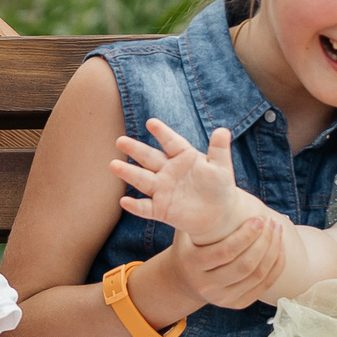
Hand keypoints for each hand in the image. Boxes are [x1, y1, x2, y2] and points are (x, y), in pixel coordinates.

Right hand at [110, 120, 247, 247]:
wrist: (218, 214)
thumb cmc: (219, 187)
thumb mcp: (221, 167)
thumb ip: (219, 150)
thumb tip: (223, 130)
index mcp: (183, 156)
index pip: (171, 142)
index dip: (162, 133)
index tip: (151, 122)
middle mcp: (168, 171)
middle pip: (149, 158)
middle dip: (135, 149)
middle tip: (120, 141)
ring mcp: (162, 190)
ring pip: (142, 180)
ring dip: (128, 173)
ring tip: (113, 165)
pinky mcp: (160, 209)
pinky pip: (146, 208)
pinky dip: (135, 206)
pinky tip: (124, 202)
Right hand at [167, 208, 287, 310]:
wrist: (182, 280)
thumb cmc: (188, 246)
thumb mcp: (185, 230)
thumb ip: (196, 213)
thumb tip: (214, 185)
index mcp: (192, 265)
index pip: (226, 251)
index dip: (246, 235)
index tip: (259, 219)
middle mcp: (206, 286)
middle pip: (244, 265)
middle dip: (263, 242)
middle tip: (272, 222)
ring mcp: (222, 299)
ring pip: (256, 276)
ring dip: (272, 252)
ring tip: (277, 231)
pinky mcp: (236, 304)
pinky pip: (263, 286)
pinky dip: (275, 267)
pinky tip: (279, 248)